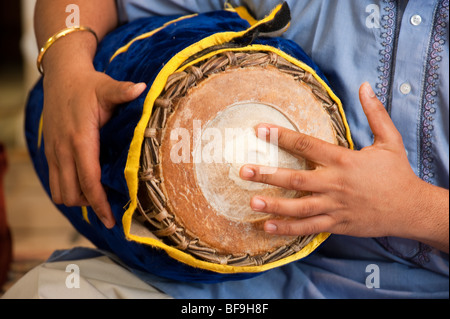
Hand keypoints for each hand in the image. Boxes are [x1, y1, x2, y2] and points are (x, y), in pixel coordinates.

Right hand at [42, 66, 145, 228]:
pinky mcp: (49, 151)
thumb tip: (143, 88)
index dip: (99, 203)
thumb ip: (123, 91)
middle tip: (109, 213)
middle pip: (72, 193)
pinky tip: (83, 189)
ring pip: (59, 191)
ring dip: (77, 199)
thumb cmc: (87, 84)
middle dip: (90, 206)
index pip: (88, 180)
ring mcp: (53, 152)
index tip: (111, 220)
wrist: (61, 77)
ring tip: (97, 201)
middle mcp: (63, 149)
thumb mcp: (106, 87)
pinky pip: (54, 181)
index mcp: (80, 138)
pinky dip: (67, 190)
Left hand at [240, 83, 437, 240]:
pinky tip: (268, 226)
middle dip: (268, 174)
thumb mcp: (390, 139)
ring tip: (251, 201)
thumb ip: (375, 113)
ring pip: (299, 207)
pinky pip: (309, 227)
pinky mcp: (337, 223)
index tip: (259, 129)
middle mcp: (335, 184)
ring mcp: (334, 206)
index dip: (281, 136)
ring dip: (274, 205)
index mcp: (344, 160)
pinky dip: (288, 228)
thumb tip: (364, 86)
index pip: (307, 145)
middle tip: (243, 171)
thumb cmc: (397, 173)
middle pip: (296, 178)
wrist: (411, 208)